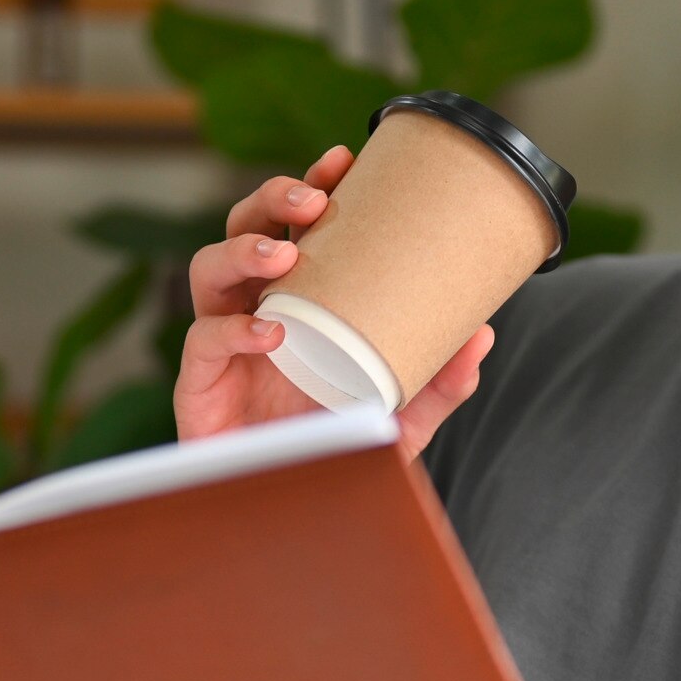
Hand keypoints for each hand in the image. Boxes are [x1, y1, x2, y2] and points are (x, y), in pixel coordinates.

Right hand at [177, 145, 496, 458]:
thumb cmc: (341, 453)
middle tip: (311, 200)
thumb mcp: (404, 418)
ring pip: (207, 272)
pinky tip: (269, 333)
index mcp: (296, 302)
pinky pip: (201, 345)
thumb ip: (439, 382)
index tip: (342, 159)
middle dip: (270, 200)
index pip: (292, 226)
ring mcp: (221, 347)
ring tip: (284, 253)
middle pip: (242, 229)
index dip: (309, 186)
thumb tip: (481, 334)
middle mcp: (253, 312)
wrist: (301, 521)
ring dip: (242, 249)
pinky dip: (231, 333)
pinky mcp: (199, 389)